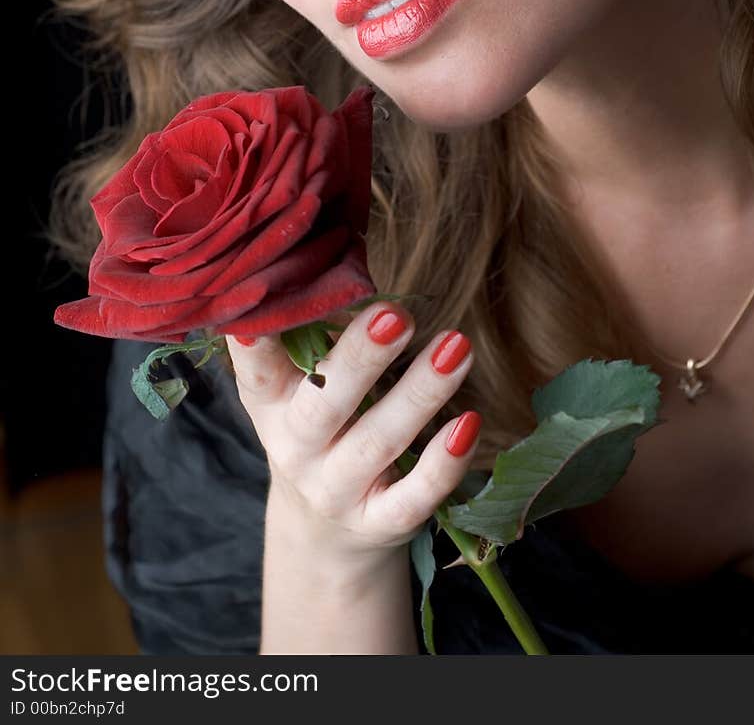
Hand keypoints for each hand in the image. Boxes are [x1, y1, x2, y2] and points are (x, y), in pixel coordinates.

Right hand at [225, 304, 479, 566]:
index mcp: (271, 403)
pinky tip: (469, 423)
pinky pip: (412, 499)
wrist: (323, 531)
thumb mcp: (300, 383)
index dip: (256, 343)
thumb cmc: (320, 423)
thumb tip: (346, 250)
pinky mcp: (378, 523)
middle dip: (360, 359)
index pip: (257, 370)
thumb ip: (313, 328)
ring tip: (456, 346)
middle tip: (397, 314)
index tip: (264, 307)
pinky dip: (441, 464)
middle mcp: (296, 449)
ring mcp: (336, 490)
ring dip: (419, 394)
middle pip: (324, 405)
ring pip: (377, 443)